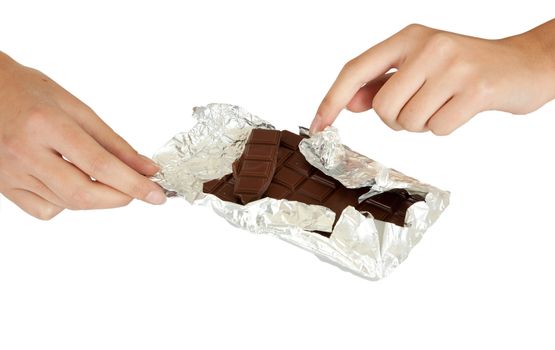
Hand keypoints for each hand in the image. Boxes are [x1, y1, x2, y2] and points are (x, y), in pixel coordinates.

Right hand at [0, 52, 164, 219]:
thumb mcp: (76, 108)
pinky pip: (45, 211)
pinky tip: (68, 182)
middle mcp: (26, 152)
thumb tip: (145, 168)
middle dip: (119, 197)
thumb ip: (113, 142)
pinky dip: (67, 204)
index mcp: (46, 125)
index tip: (156, 194)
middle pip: (83, 194)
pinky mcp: (4, 187)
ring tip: (100, 175)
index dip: (133, 184)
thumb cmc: (27, 91)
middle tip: (137, 190)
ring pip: (67, 204)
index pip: (100, 164)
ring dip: (96, 197)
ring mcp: (11, 173)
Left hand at [311, 21, 554, 134]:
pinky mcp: (476, 89)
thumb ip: (383, 82)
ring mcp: (453, 66)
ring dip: (423, 123)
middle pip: (383, 108)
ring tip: (445, 102)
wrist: (523, 64)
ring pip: (409, 122)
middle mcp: (428, 46)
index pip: (355, 69)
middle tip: (422, 106)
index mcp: (408, 38)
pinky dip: (446, 126)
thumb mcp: (420, 66)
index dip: (331, 99)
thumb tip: (349, 102)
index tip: (318, 124)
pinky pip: (438, 128)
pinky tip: (462, 107)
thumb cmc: (465, 67)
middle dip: (397, 119)